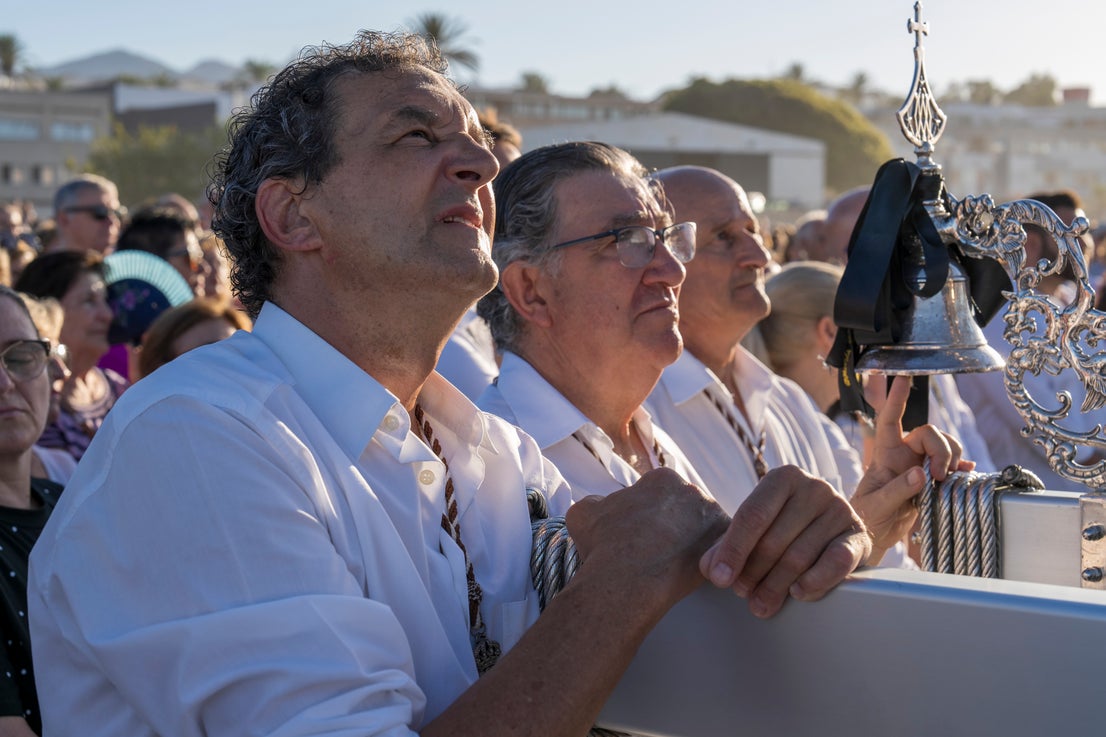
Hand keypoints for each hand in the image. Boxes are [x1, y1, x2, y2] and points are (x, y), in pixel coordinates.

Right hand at [567, 468, 729, 606]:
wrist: (625, 578)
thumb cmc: (603, 546)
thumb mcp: (584, 513)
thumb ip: (598, 503)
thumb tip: (601, 505)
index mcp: (662, 479)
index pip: (663, 495)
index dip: (652, 517)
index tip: (645, 536)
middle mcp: (691, 489)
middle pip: (687, 510)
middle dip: (677, 528)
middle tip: (662, 553)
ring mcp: (712, 515)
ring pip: (705, 530)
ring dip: (694, 545)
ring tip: (676, 568)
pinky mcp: (724, 544)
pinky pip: (722, 552)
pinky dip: (711, 563)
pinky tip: (691, 576)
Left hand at [698, 465, 869, 618]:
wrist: (834, 527)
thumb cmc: (786, 526)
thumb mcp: (758, 527)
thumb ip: (730, 544)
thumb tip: (711, 568)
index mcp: (784, 478)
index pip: (752, 516)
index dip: (733, 550)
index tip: (719, 578)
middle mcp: (815, 488)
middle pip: (774, 539)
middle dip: (752, 572)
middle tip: (740, 593)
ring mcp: (840, 510)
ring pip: (799, 556)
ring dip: (775, 586)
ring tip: (760, 603)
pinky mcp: (859, 536)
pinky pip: (836, 562)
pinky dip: (815, 581)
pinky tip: (797, 594)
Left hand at [852, 375, 974, 562]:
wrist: (875, 534)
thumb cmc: (867, 516)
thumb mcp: (877, 505)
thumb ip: (898, 489)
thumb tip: (920, 473)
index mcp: (884, 453)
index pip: (890, 419)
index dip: (896, 398)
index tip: (902, 377)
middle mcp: (904, 453)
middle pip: (930, 433)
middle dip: (941, 448)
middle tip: (939, 475)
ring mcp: (920, 464)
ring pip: (945, 445)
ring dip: (952, 458)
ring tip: (945, 481)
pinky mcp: (934, 479)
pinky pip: (955, 464)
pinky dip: (962, 468)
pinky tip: (964, 475)